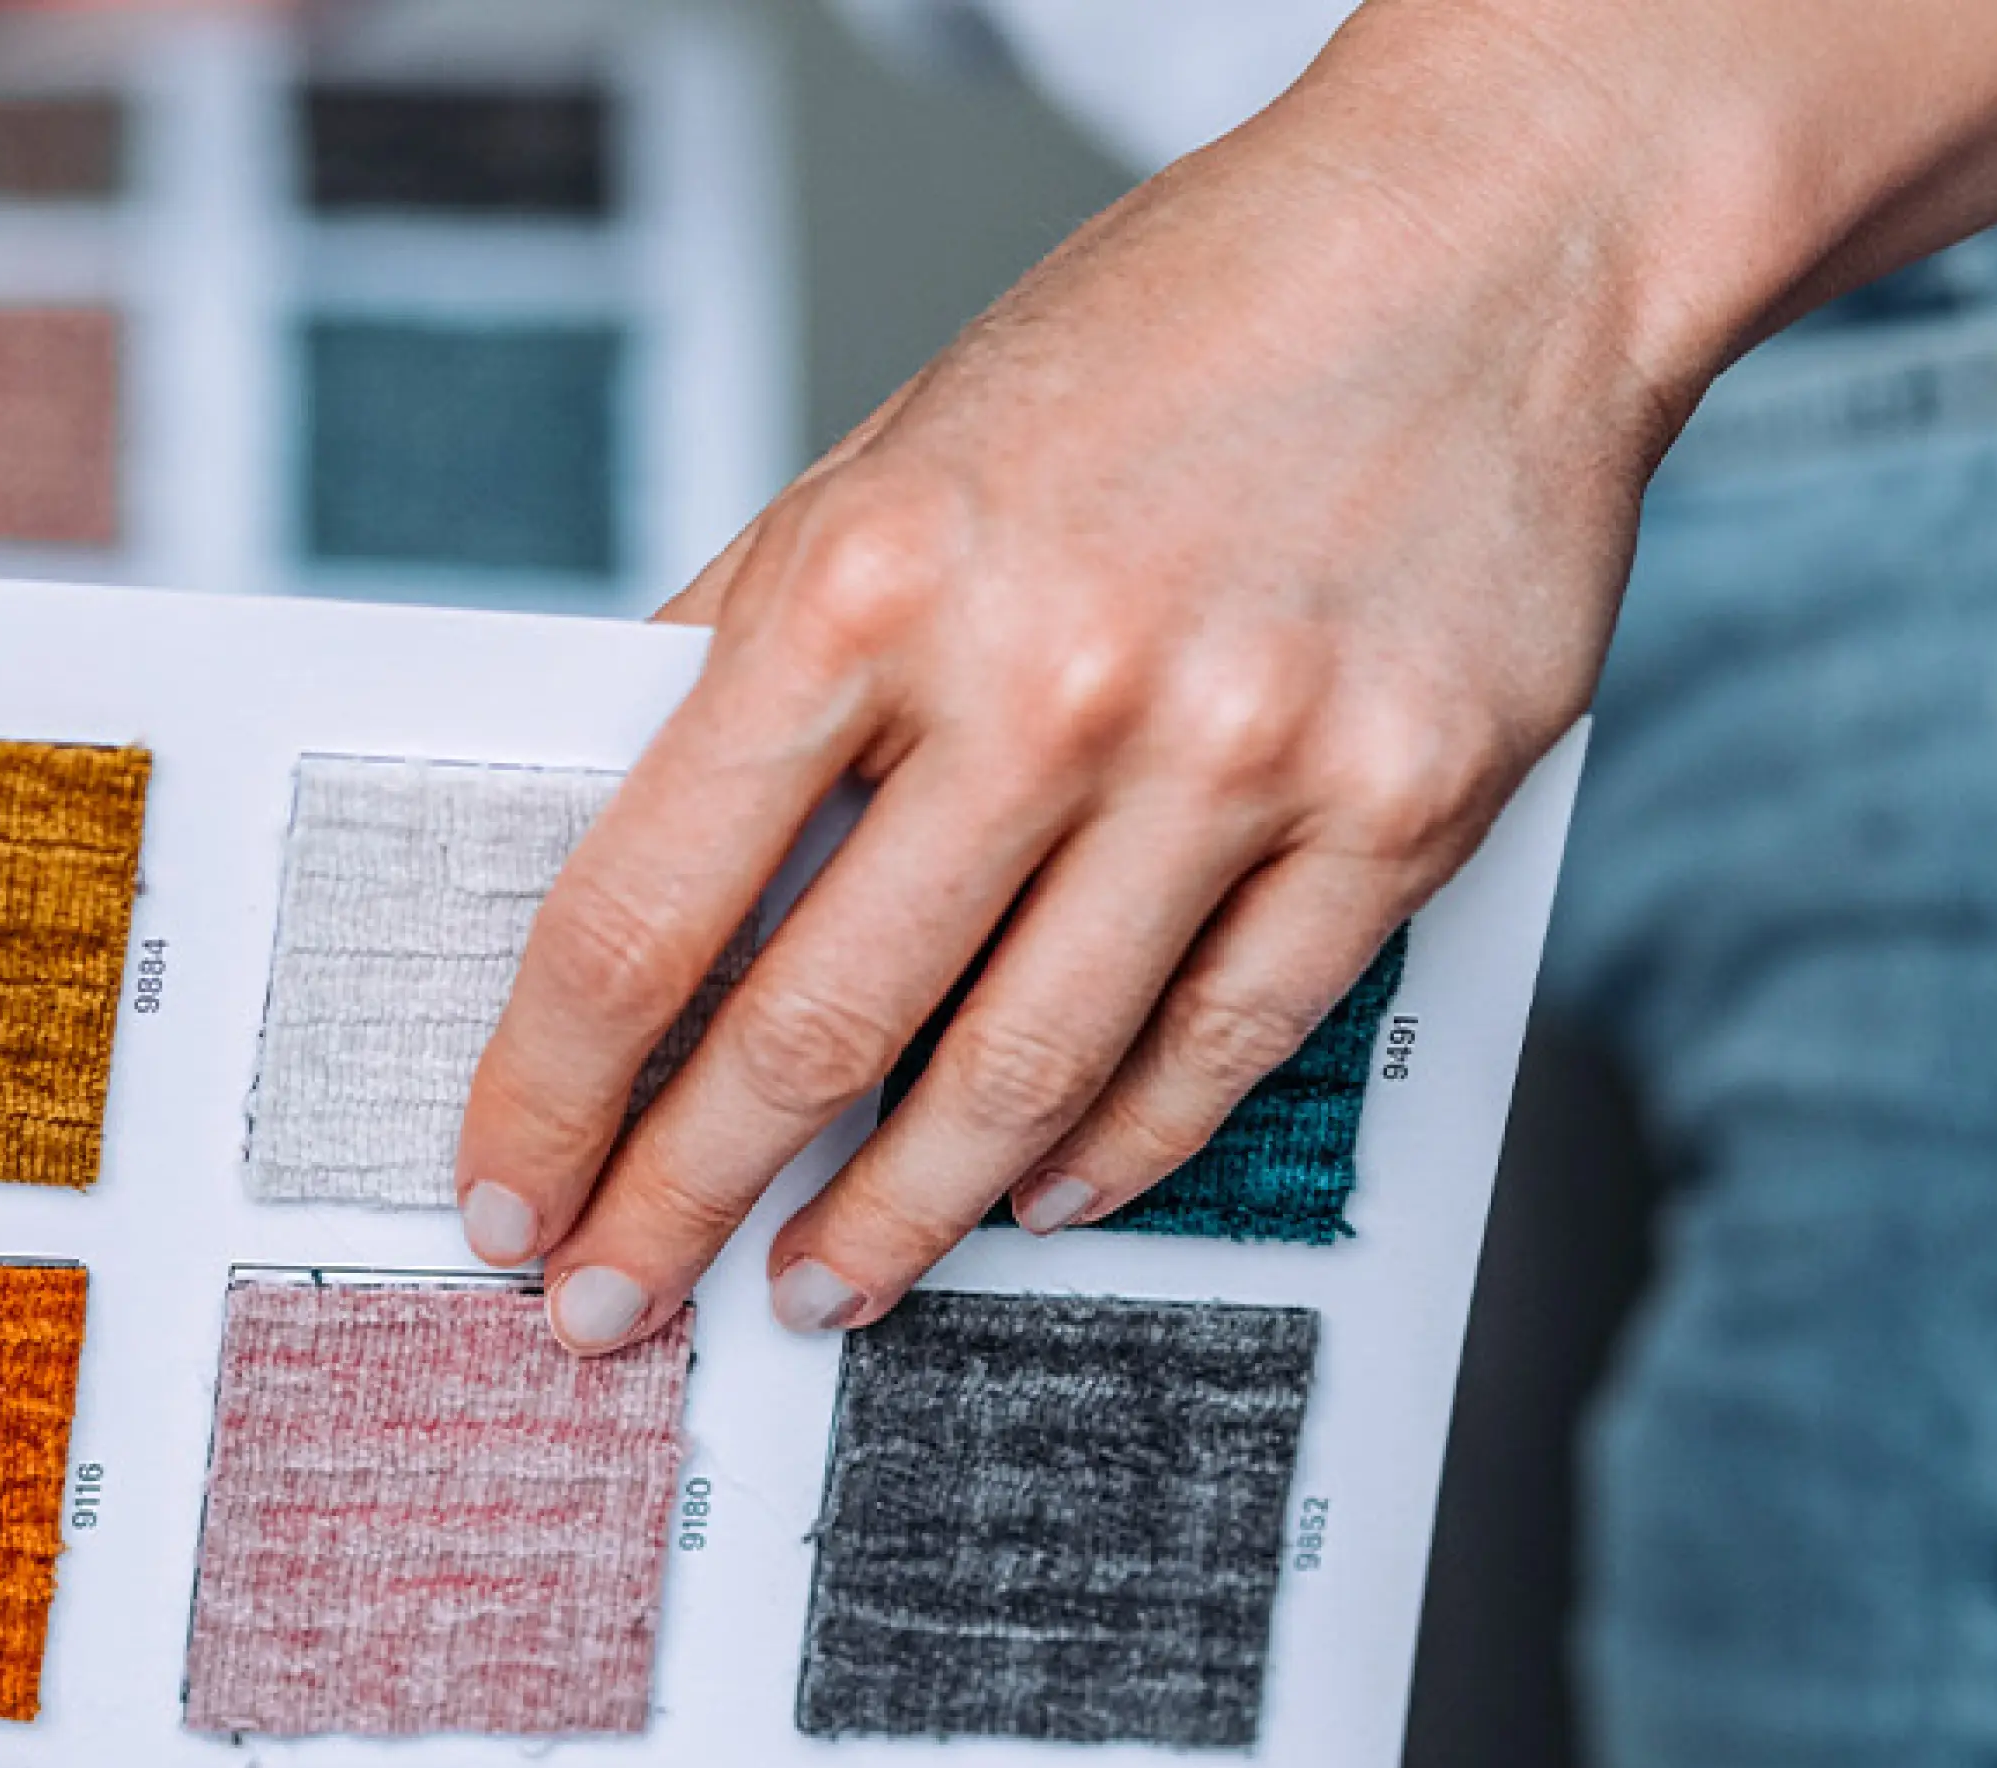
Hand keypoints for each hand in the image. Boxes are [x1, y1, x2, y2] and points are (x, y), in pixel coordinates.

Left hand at [458, 0, 1996, 1354]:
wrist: (1483, 237)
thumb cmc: (1175, 335)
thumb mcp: (904, 446)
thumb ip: (762, 645)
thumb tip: (633, 841)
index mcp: (875, 572)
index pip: (648, 902)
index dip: (555, 1089)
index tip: (512, 1191)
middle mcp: (1052, 676)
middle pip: (813, 1030)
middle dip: (687, 1201)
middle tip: (621, 1301)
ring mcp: (1239, 755)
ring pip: (1024, 1078)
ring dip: (898, 1220)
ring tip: (824, 1284)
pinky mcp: (1397, 809)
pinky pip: (1223, 1045)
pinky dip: (1116, 1148)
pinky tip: (1046, 1192)